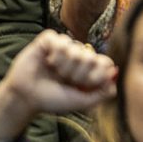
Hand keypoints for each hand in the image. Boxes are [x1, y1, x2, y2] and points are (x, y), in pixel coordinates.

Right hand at [0, 30, 116, 140]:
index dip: (96, 75)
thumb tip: (115, 75)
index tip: (84, 86)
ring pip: (76, 49)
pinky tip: (48, 61)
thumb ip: (101, 93)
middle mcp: (78, 55)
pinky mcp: (49, 39)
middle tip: (65, 80)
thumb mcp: (80, 101)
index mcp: (88, 69)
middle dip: (78, 74)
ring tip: (54, 72)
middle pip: (91, 57)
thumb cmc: (52, 99)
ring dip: (64, 66)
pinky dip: (55, 54)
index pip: (105, 63)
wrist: (27, 97)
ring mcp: (64, 46)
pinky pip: (61, 40)